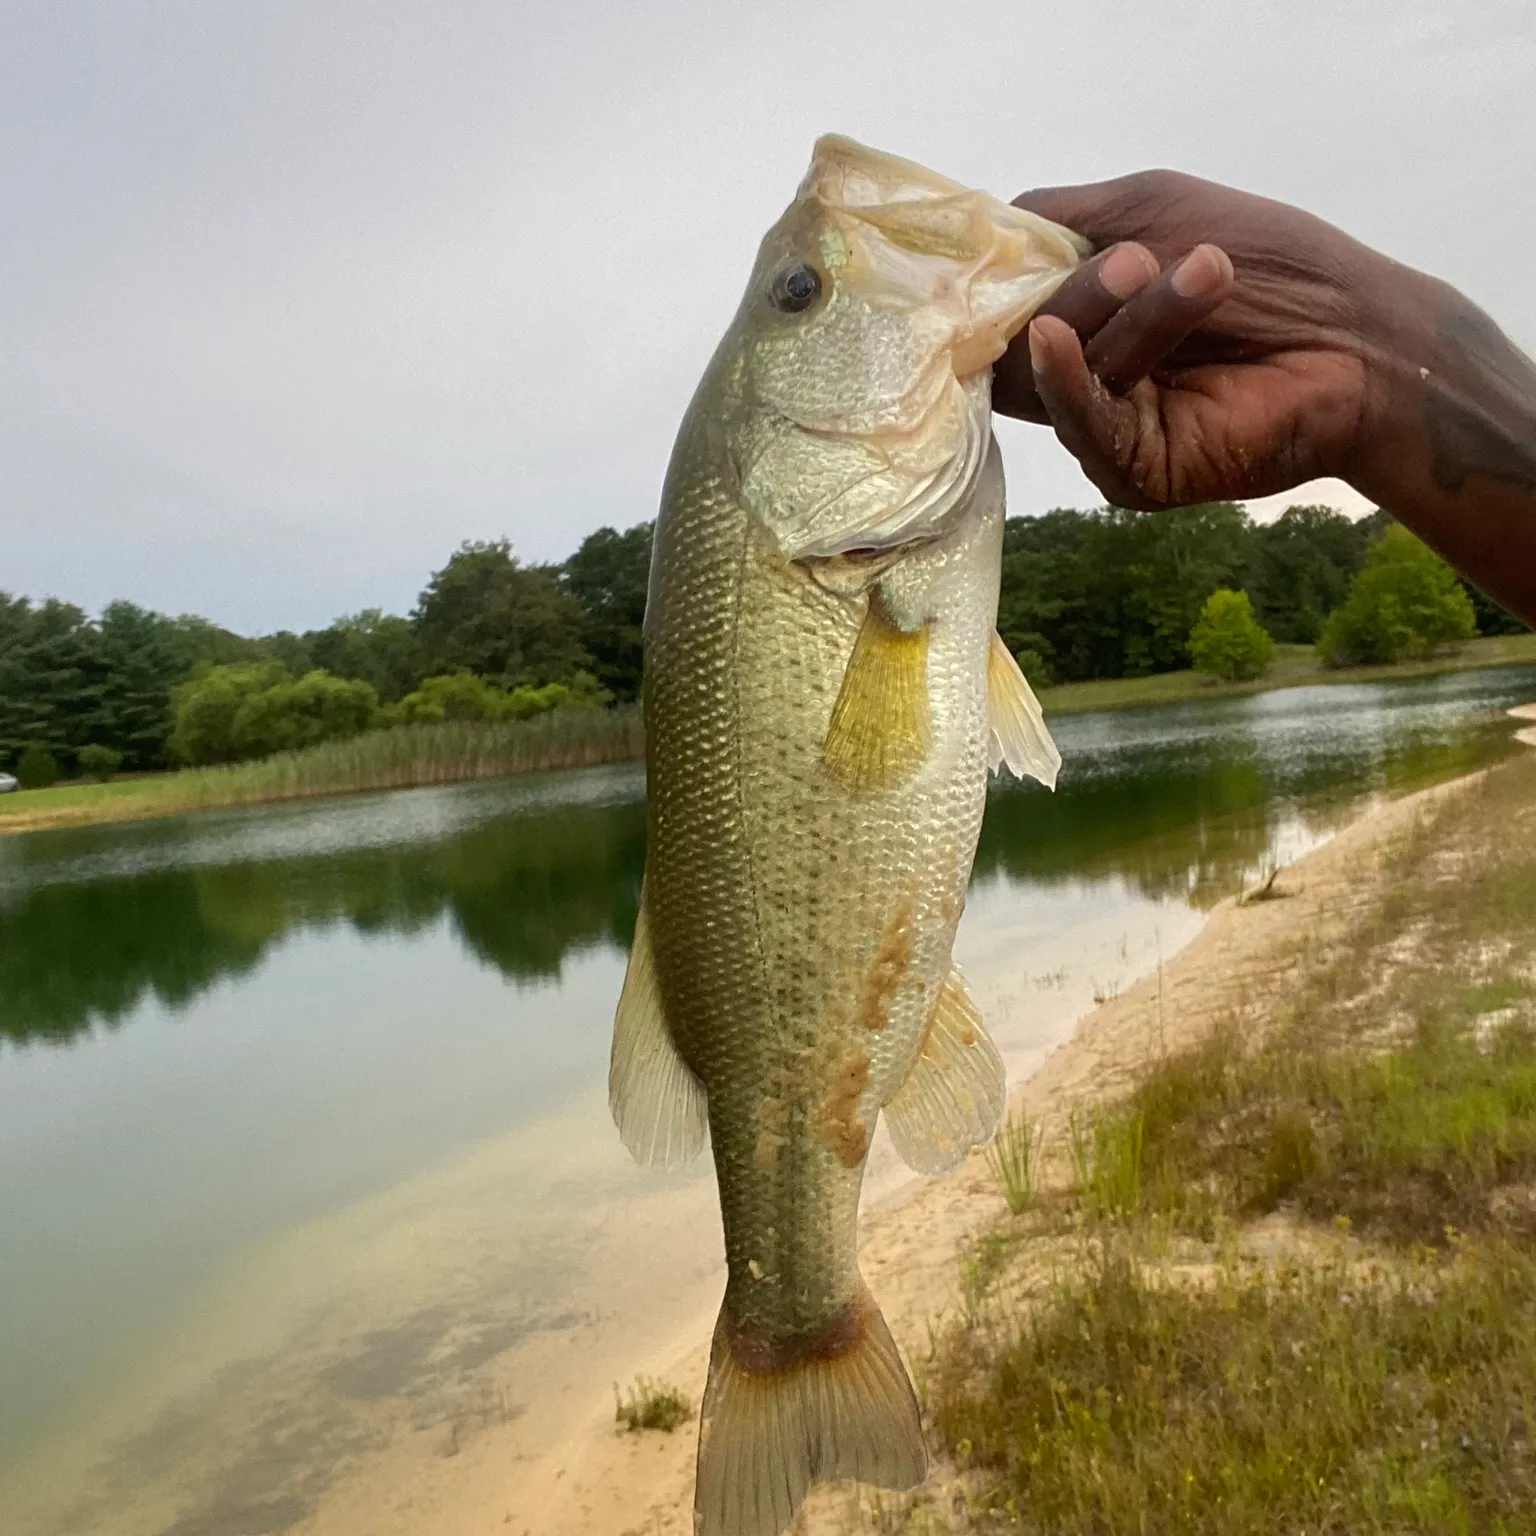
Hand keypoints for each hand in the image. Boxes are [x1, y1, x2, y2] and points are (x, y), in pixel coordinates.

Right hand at [995, 170, 1403, 509]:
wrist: (1361, 337)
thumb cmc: (1273, 265)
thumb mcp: (1150, 205)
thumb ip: (1057, 217)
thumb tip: (979, 232)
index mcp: (1081, 317)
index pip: (1003, 308)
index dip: (994, 284)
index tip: (995, 258)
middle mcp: (1082, 375)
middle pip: (1017, 343)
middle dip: (1070, 295)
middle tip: (1134, 263)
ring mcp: (1103, 425)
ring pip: (1050, 378)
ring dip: (1120, 320)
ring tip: (1201, 273)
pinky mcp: (1129, 470)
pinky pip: (1078, 428)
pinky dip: (1064, 383)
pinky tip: (1058, 343)